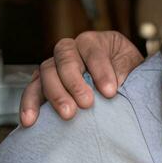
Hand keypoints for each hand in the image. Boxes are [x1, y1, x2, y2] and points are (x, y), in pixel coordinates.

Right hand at [19, 31, 144, 125]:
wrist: (119, 85)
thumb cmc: (126, 74)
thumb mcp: (132, 68)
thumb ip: (124, 73)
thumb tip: (113, 87)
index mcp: (94, 41)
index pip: (93, 50)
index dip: (101, 70)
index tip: (110, 92)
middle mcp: (70, 49)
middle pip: (65, 59)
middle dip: (75, 82)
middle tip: (87, 104)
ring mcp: (54, 65)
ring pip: (47, 73)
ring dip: (55, 94)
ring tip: (67, 114)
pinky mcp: (43, 83)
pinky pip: (32, 90)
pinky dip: (30, 105)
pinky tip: (30, 121)